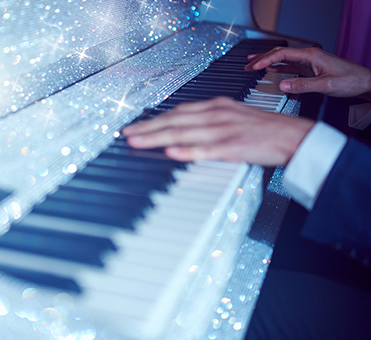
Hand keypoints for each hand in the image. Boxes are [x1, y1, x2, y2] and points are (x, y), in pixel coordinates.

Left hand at [122, 98, 314, 165]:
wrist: (293, 135)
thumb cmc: (262, 129)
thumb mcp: (232, 117)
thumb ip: (208, 121)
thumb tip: (184, 130)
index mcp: (216, 107)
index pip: (178, 112)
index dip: (154, 119)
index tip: (137, 125)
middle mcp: (216, 115)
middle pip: (175, 121)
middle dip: (148, 128)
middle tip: (127, 134)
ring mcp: (224, 130)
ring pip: (184, 133)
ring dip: (158, 138)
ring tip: (138, 142)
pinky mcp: (234, 146)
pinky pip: (206, 149)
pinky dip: (188, 151)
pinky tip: (172, 153)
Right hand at [244, 47, 370, 100]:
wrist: (363, 82)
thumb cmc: (350, 81)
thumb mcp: (325, 85)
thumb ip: (302, 85)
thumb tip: (282, 85)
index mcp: (311, 56)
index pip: (282, 54)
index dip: (266, 60)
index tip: (254, 67)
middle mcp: (309, 56)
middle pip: (279, 54)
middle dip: (261, 59)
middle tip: (247, 65)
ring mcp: (309, 62)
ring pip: (283, 59)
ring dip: (267, 62)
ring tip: (253, 66)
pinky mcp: (310, 69)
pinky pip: (289, 66)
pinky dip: (277, 68)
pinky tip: (269, 70)